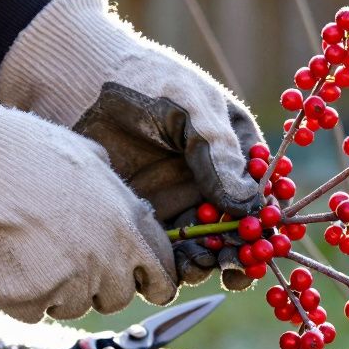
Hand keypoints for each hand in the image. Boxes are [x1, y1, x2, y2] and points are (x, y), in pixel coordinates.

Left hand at [0, 0, 262, 288]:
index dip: (268, 220)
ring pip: (205, 246)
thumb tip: (249, 205)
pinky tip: (174, 267)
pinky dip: (174, 266)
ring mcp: (179, 203)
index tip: (263, 241)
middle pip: (239, 229)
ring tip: (203, 263)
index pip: (263, 194)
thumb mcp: (192, 109)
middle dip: (241, 251)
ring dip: (210, 262)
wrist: (80, 81)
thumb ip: (218, 155)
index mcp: (236, 152)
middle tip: (233, 265)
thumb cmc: (147, 82)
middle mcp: (213, 183)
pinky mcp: (146, 219)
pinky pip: (167, 253)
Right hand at [0, 73, 176, 321]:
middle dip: (99, 286)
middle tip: (69, 261)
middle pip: (118, 298)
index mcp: (132, 226)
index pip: (163, 276)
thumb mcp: (92, 159)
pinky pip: (34, 311)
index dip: (154, 283)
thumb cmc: (31, 152)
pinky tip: (10, 263)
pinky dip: (21, 296)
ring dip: (57, 289)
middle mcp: (110, 260)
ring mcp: (73, 283)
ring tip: (32, 252)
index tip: (145, 286)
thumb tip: (115, 202)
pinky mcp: (32, 298)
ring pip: (74, 306)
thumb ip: (112, 191)